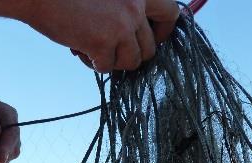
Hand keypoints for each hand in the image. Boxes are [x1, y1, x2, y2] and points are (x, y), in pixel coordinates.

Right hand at [18, 0, 178, 72]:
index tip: (151, 38)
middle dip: (134, 55)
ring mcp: (121, 24)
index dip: (162, 32)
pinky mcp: (103, 42)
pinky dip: (94, 63)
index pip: (170, 13)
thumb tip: (137, 31)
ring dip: (115, 61)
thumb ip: (125, 5)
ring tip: (95, 49)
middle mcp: (136, 5)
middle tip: (117, 53)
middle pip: (150, 47)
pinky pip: (108, 67)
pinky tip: (81, 49)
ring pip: (132, 61)